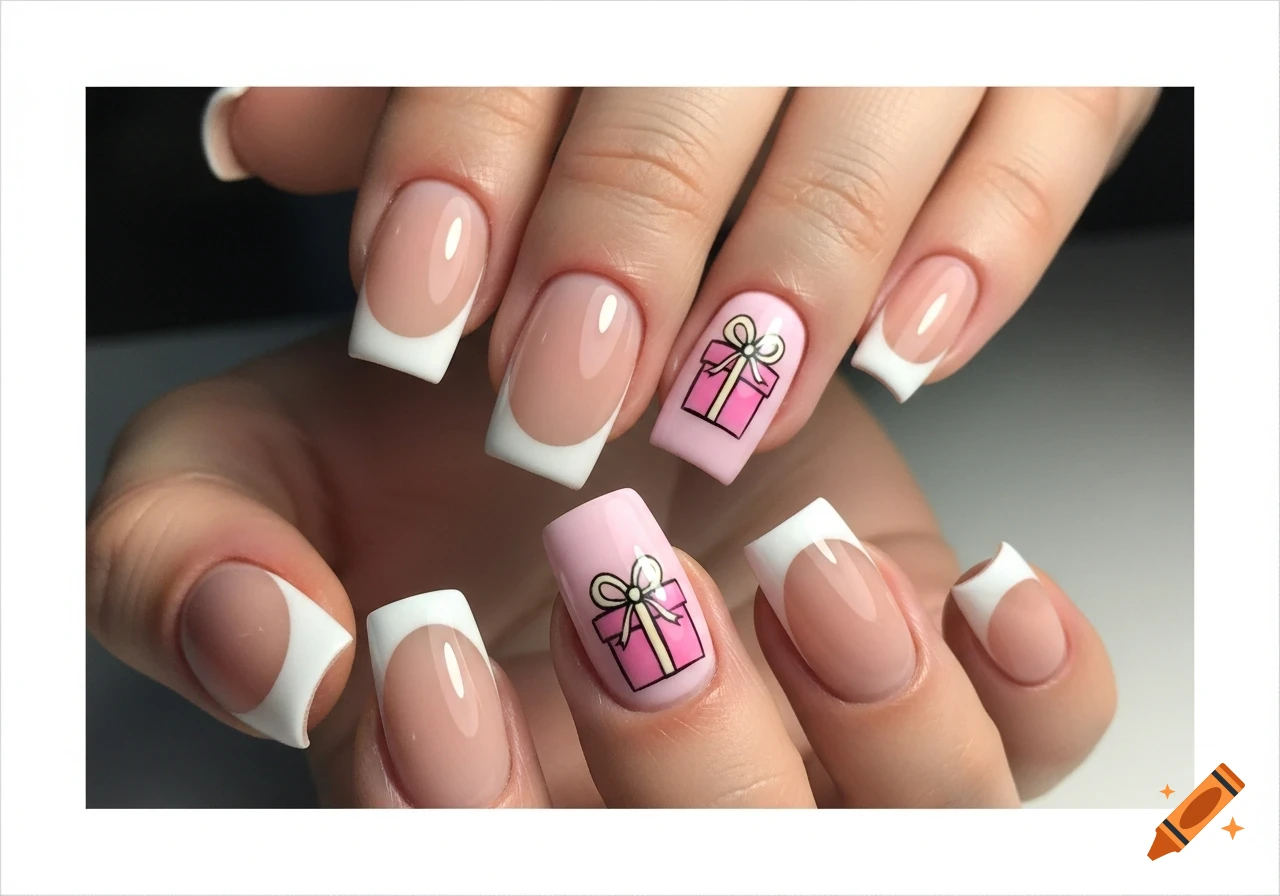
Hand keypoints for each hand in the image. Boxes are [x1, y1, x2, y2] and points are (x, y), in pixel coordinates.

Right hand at [86, 332, 1114, 805]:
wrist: (524, 341)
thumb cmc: (381, 435)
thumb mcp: (222, 477)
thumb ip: (189, 567)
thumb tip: (270, 645)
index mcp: (483, 783)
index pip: (486, 859)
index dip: (457, 803)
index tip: (418, 644)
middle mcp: (655, 784)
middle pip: (722, 869)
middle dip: (676, 749)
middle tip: (609, 558)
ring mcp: (808, 725)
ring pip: (901, 827)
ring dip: (872, 717)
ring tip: (795, 553)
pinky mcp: (915, 638)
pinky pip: (1029, 734)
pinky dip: (1028, 682)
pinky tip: (980, 588)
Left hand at [204, 86, 1158, 487]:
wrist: (820, 24)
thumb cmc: (647, 52)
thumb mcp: (519, 45)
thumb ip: (401, 85)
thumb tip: (262, 131)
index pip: (523, 33)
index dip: (463, 159)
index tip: (412, 303)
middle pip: (686, 86)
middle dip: (621, 246)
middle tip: (561, 399)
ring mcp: (920, 11)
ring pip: (867, 119)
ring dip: (792, 273)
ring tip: (718, 412)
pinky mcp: (1062, 54)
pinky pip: (1048, 134)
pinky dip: (989, 241)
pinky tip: (912, 344)